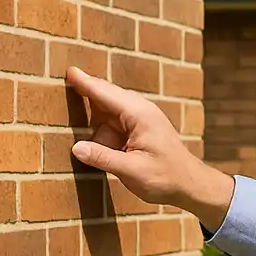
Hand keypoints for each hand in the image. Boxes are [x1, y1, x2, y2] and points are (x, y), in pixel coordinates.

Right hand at [64, 66, 234, 229]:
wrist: (190, 185)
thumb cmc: (166, 177)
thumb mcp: (133, 171)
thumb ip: (103, 158)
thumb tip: (76, 148)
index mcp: (140, 115)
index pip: (106, 94)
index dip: (86, 83)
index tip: (69, 70)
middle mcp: (139, 111)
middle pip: (105, 97)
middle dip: (85, 91)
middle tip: (65, 83)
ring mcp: (139, 120)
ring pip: (106, 112)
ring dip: (92, 116)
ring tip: (77, 118)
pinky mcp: (137, 130)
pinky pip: (112, 124)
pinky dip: (100, 128)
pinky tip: (91, 139)